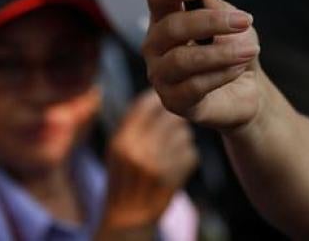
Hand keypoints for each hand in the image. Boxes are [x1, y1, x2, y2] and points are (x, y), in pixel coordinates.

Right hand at [99, 91, 198, 234]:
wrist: (129, 215)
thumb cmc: (123, 176)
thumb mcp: (117, 147)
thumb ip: (133, 122)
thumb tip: (157, 92)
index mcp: (122, 140)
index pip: (147, 104)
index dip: (159, 100)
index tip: (165, 101)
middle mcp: (140, 151)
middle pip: (171, 116)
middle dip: (174, 120)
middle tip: (171, 127)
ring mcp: (159, 164)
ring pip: (184, 133)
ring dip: (182, 138)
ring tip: (170, 148)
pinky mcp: (176, 176)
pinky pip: (191, 151)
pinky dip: (187, 156)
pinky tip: (174, 164)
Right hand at [143, 0, 261, 130]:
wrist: (246, 87)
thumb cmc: (233, 46)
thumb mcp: (231, 20)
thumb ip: (214, 4)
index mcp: (166, 17)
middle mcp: (155, 45)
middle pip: (171, 27)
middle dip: (211, 22)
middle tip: (245, 21)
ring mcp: (160, 74)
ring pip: (181, 60)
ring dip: (222, 54)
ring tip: (249, 50)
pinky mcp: (172, 101)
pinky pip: (194, 86)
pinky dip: (222, 74)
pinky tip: (240, 68)